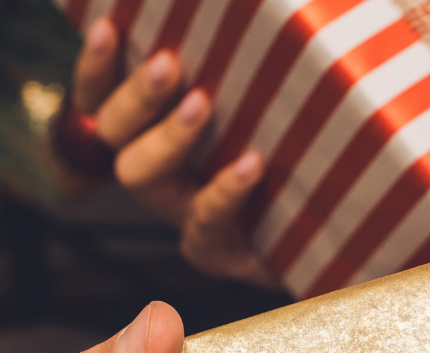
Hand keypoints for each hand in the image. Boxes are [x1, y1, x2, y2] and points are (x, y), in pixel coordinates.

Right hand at [70, 19, 277, 286]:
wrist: (333, 235)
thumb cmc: (296, 149)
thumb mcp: (267, 97)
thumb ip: (247, 58)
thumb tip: (274, 9)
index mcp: (153, 130)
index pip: (101, 94)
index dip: (97, 64)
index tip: (109, 25)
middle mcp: (156, 170)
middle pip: (111, 131)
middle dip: (136, 95)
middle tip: (168, 63)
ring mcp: (179, 212)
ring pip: (140, 176)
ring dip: (167, 136)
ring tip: (202, 104)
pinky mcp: (215, 250)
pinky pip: (204, 226)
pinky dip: (224, 191)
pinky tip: (251, 163)